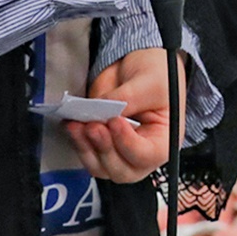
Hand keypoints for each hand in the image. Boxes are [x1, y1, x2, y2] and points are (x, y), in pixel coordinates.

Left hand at [65, 47, 181, 181]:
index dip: (128, 143)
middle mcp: (141, 153)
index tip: (115, 121)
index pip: (147, 155)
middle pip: (121, 170)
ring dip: (86, 148)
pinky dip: (78, 142)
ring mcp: (118, 150)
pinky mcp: (100, 143)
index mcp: (164, 141)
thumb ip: (128, 99)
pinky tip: (72, 124)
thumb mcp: (150, 82)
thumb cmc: (155, 74)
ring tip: (77, 124)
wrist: (136, 65)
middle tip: (93, 126)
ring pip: (100, 167)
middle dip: (104, 150)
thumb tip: (102, 111)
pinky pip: (87, 154)